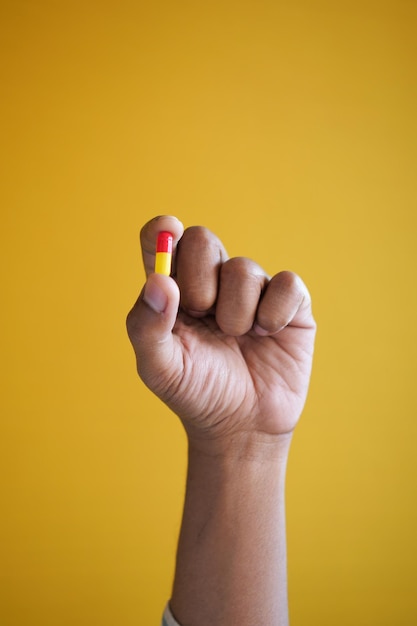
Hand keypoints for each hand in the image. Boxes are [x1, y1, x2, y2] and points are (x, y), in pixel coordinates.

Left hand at [126, 216, 315, 453]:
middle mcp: (211, 280)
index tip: (168, 232)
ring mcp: (251, 289)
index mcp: (173, 289)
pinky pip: (287, 284)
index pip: (161, 239)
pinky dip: (274, 313)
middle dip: (199, 281)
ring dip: (236, 314)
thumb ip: (146, 326)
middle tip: (202, 315)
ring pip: (244, 268)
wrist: (241, 426)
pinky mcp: (289, 302)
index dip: (162, 230)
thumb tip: (159, 282)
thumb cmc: (196, 392)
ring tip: (236, 339)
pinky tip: (267, 334)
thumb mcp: (159, 368)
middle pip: (202, 239)